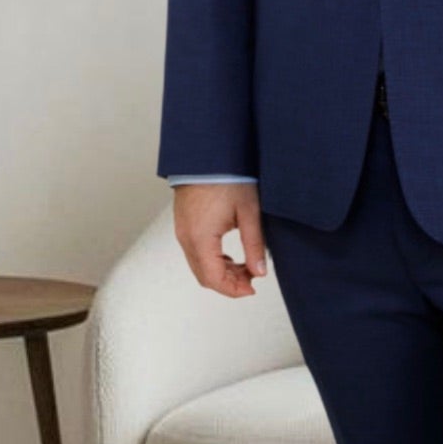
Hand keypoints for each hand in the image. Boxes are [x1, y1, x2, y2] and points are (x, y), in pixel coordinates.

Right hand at [173, 182, 268, 296]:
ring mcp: (182, 231)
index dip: (233, 290)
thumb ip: (254, 244)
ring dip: (221, 272)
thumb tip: (260, 271)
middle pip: (204, 276)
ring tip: (245, 266)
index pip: (214, 279)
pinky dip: (212, 260)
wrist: (208, 154)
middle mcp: (186, 238)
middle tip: (251, 278)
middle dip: (229, 283)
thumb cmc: (227, 176)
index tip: (252, 289)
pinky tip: (229, 255)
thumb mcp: (248, 211)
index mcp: (201, 238)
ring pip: (199, 266)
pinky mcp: (183, 224)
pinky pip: (195, 252)